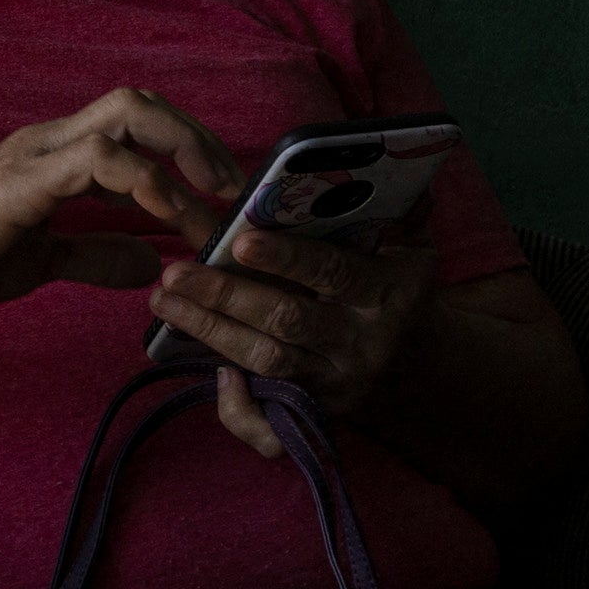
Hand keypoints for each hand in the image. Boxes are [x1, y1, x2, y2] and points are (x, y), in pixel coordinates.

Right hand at [0, 87, 235, 314]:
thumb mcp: (41, 260)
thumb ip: (93, 255)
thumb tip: (146, 264)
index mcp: (55, 155)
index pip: (135, 124)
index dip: (186, 148)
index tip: (218, 196)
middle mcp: (51, 140)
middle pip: (141, 102)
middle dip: (197, 138)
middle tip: (230, 188)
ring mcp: (38, 153)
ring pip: (130, 115)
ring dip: (185, 155)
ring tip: (211, 206)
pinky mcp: (26, 180)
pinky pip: (103, 162)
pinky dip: (147, 185)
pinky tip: (165, 221)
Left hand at [152, 220, 440, 454]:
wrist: (422, 365)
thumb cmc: (401, 290)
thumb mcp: (414, 250)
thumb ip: (401, 213)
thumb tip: (383, 166)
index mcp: (386, 293)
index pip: (332, 272)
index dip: (287, 259)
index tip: (240, 241)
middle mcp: (361, 342)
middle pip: (287, 320)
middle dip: (227, 296)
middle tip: (176, 272)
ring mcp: (337, 382)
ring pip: (267, 361)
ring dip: (211, 332)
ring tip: (165, 302)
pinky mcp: (318, 411)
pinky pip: (274, 422)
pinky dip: (239, 406)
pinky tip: (210, 374)